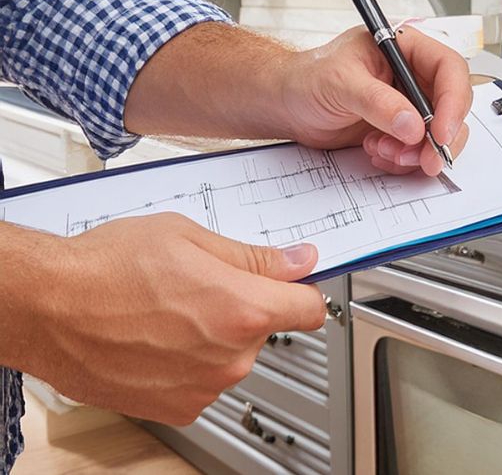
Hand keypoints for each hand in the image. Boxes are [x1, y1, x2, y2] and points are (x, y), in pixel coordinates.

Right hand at [20, 213, 325, 424]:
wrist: (45, 308)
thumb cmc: (104, 269)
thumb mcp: (188, 237)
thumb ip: (253, 256)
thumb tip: (297, 262)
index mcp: (244, 309)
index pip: (310, 309)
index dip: (300, 291)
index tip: (292, 285)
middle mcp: (231, 356)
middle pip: (265, 330)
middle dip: (243, 308)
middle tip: (198, 287)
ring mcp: (205, 387)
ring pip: (232, 357)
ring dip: (212, 338)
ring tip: (165, 313)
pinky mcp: (177, 408)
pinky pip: (203, 382)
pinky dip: (187, 365)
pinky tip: (154, 340)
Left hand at [281, 25, 471, 175]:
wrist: (286, 105)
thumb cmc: (306, 79)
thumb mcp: (340, 83)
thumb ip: (378, 102)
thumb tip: (412, 124)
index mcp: (406, 49)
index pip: (449, 69)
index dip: (452, 101)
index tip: (439, 132)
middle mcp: (413, 76)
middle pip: (452, 106)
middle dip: (438, 137)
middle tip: (425, 160)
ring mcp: (409, 105)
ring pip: (439, 133)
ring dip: (418, 152)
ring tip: (385, 152)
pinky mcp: (400, 130)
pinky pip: (420, 150)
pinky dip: (403, 160)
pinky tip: (376, 151)